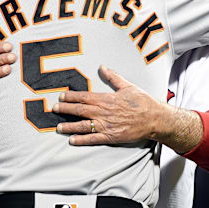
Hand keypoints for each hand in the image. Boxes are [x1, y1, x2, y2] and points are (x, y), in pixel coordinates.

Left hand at [52, 65, 166, 145]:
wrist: (154, 118)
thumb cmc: (142, 102)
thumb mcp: (127, 86)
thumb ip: (113, 77)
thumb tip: (102, 67)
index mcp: (106, 99)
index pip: (84, 97)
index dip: (71, 97)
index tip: (61, 96)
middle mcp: (103, 112)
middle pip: (80, 110)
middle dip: (65, 109)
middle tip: (54, 109)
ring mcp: (106, 125)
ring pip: (83, 125)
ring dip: (69, 126)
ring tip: (58, 127)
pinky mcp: (111, 137)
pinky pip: (93, 139)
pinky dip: (81, 140)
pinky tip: (72, 140)